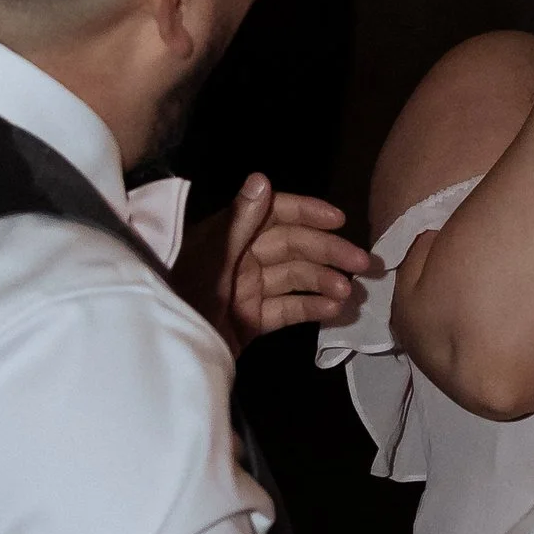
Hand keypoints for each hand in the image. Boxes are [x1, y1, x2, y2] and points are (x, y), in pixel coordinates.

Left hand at [176, 176, 374, 351]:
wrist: (169, 354)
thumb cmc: (185, 299)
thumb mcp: (210, 259)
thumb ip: (238, 221)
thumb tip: (262, 179)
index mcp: (228, 235)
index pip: (274, 214)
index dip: (307, 213)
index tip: (338, 220)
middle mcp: (241, 257)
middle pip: (292, 247)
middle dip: (328, 252)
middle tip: (363, 263)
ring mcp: (248, 289)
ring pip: (294, 278)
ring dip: (324, 282)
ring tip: (350, 293)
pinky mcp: (252, 320)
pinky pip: (287, 309)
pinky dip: (311, 308)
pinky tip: (335, 311)